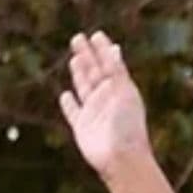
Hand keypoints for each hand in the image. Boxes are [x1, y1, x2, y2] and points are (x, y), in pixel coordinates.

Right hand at [59, 32, 151, 176]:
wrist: (121, 157)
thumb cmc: (127, 125)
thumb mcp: (123, 92)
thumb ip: (116, 71)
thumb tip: (113, 47)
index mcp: (121, 90)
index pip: (110, 64)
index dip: (102, 50)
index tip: (97, 34)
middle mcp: (108, 99)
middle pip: (94, 73)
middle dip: (87, 55)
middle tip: (77, 38)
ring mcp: (95, 113)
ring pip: (84, 88)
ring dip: (79, 73)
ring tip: (75, 59)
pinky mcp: (82, 127)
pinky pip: (73, 112)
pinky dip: (69, 103)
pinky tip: (65, 95)